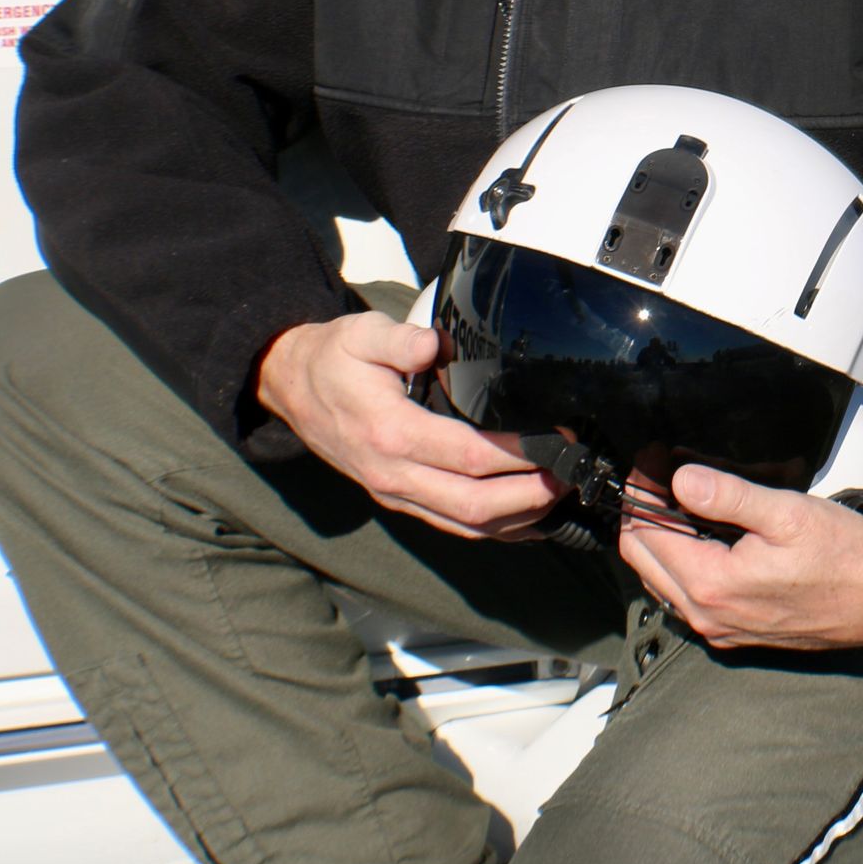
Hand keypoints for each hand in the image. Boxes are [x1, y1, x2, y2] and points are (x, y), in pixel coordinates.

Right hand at [255, 312, 566, 538]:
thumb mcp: (360, 334)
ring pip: (466, 524)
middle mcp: (393, 474)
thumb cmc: (333, 359)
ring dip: (518, 517)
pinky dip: (495, 529)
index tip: (556, 440)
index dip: (517, 455)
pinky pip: (452, 525)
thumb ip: (398, 339)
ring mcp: (395, 493)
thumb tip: (435, 344)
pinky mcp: (399, 498)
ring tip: (560, 493)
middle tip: (571, 474)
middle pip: (473, 504)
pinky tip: (528, 518)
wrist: (292, 387)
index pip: (467, 456)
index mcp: (390, 433)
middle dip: (530, 496)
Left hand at [618, 464, 862, 649]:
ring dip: (660, 540)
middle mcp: (709, 617)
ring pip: (664, 582)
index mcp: (713, 587)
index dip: (641, 494)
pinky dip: (681, 563)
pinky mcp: (741, 631)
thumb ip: (729, 497)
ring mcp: (724, 629)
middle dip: (641, 515)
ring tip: (674, 496)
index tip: (650, 459)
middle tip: (656, 473)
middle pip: (645, 563)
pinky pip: (690, 597)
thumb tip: (681, 479)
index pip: (645, 538)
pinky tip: (700, 535)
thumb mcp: (788, 514)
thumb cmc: (848, 556)